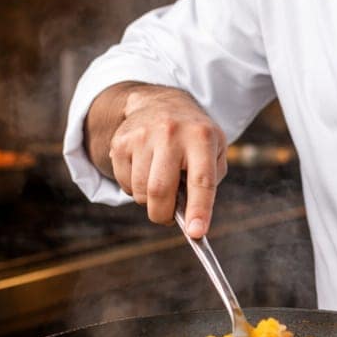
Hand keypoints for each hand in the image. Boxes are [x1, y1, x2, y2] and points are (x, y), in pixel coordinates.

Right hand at [100, 85, 226, 235]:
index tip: (196, 233)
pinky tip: (145, 170)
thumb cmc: (194, 137)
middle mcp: (170, 133)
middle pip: (160, 190)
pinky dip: (134, 188)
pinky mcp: (120, 142)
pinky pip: (124, 183)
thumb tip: (192, 220)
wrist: (162, 103)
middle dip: (163, 214)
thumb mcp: (215, 151)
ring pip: (139, 191)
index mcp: (201, 137)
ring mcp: (142, 135)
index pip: (201, 180)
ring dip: (149, 200)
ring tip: (160, 182)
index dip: (199, 209)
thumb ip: (208, 184)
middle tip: (169, 217)